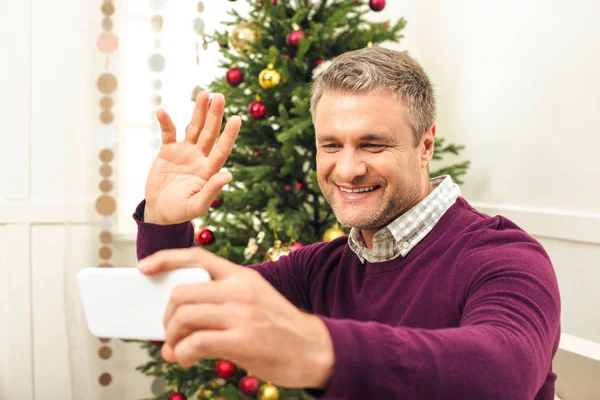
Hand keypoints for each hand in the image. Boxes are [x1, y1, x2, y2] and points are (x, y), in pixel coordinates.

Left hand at [137, 247, 334, 388]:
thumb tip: (177, 330)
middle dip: (166, 317)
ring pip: (184, 317)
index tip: (145, 268)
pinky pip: (196, 343)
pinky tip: (185, 360)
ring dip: (171, 337)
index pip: (196, 257)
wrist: (316, 349)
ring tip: (175, 350)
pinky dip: (181, 354)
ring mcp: (242, 314)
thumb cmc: (280, 328)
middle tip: (169, 334)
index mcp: (242, 276)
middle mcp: (240, 289)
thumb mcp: (254, 302)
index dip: (165, 260)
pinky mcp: (244, 340)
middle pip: (181, 293)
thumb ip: (219, 306)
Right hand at [144, 91, 240, 224]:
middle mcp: (200, 157)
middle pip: (210, 132)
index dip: (230, 134)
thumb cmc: (181, 211)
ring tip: (204, 93)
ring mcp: (185, 152)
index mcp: (209, 170)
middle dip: (215, 115)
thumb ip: (211, 191)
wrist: (160, 211)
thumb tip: (228, 176)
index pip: (222, 149)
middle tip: (220, 96)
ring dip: (198, 111)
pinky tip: (161, 111)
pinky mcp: (168, 151)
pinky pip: (168, 133)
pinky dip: (165, 122)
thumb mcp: (197, 206)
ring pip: (193, 128)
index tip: (237, 118)